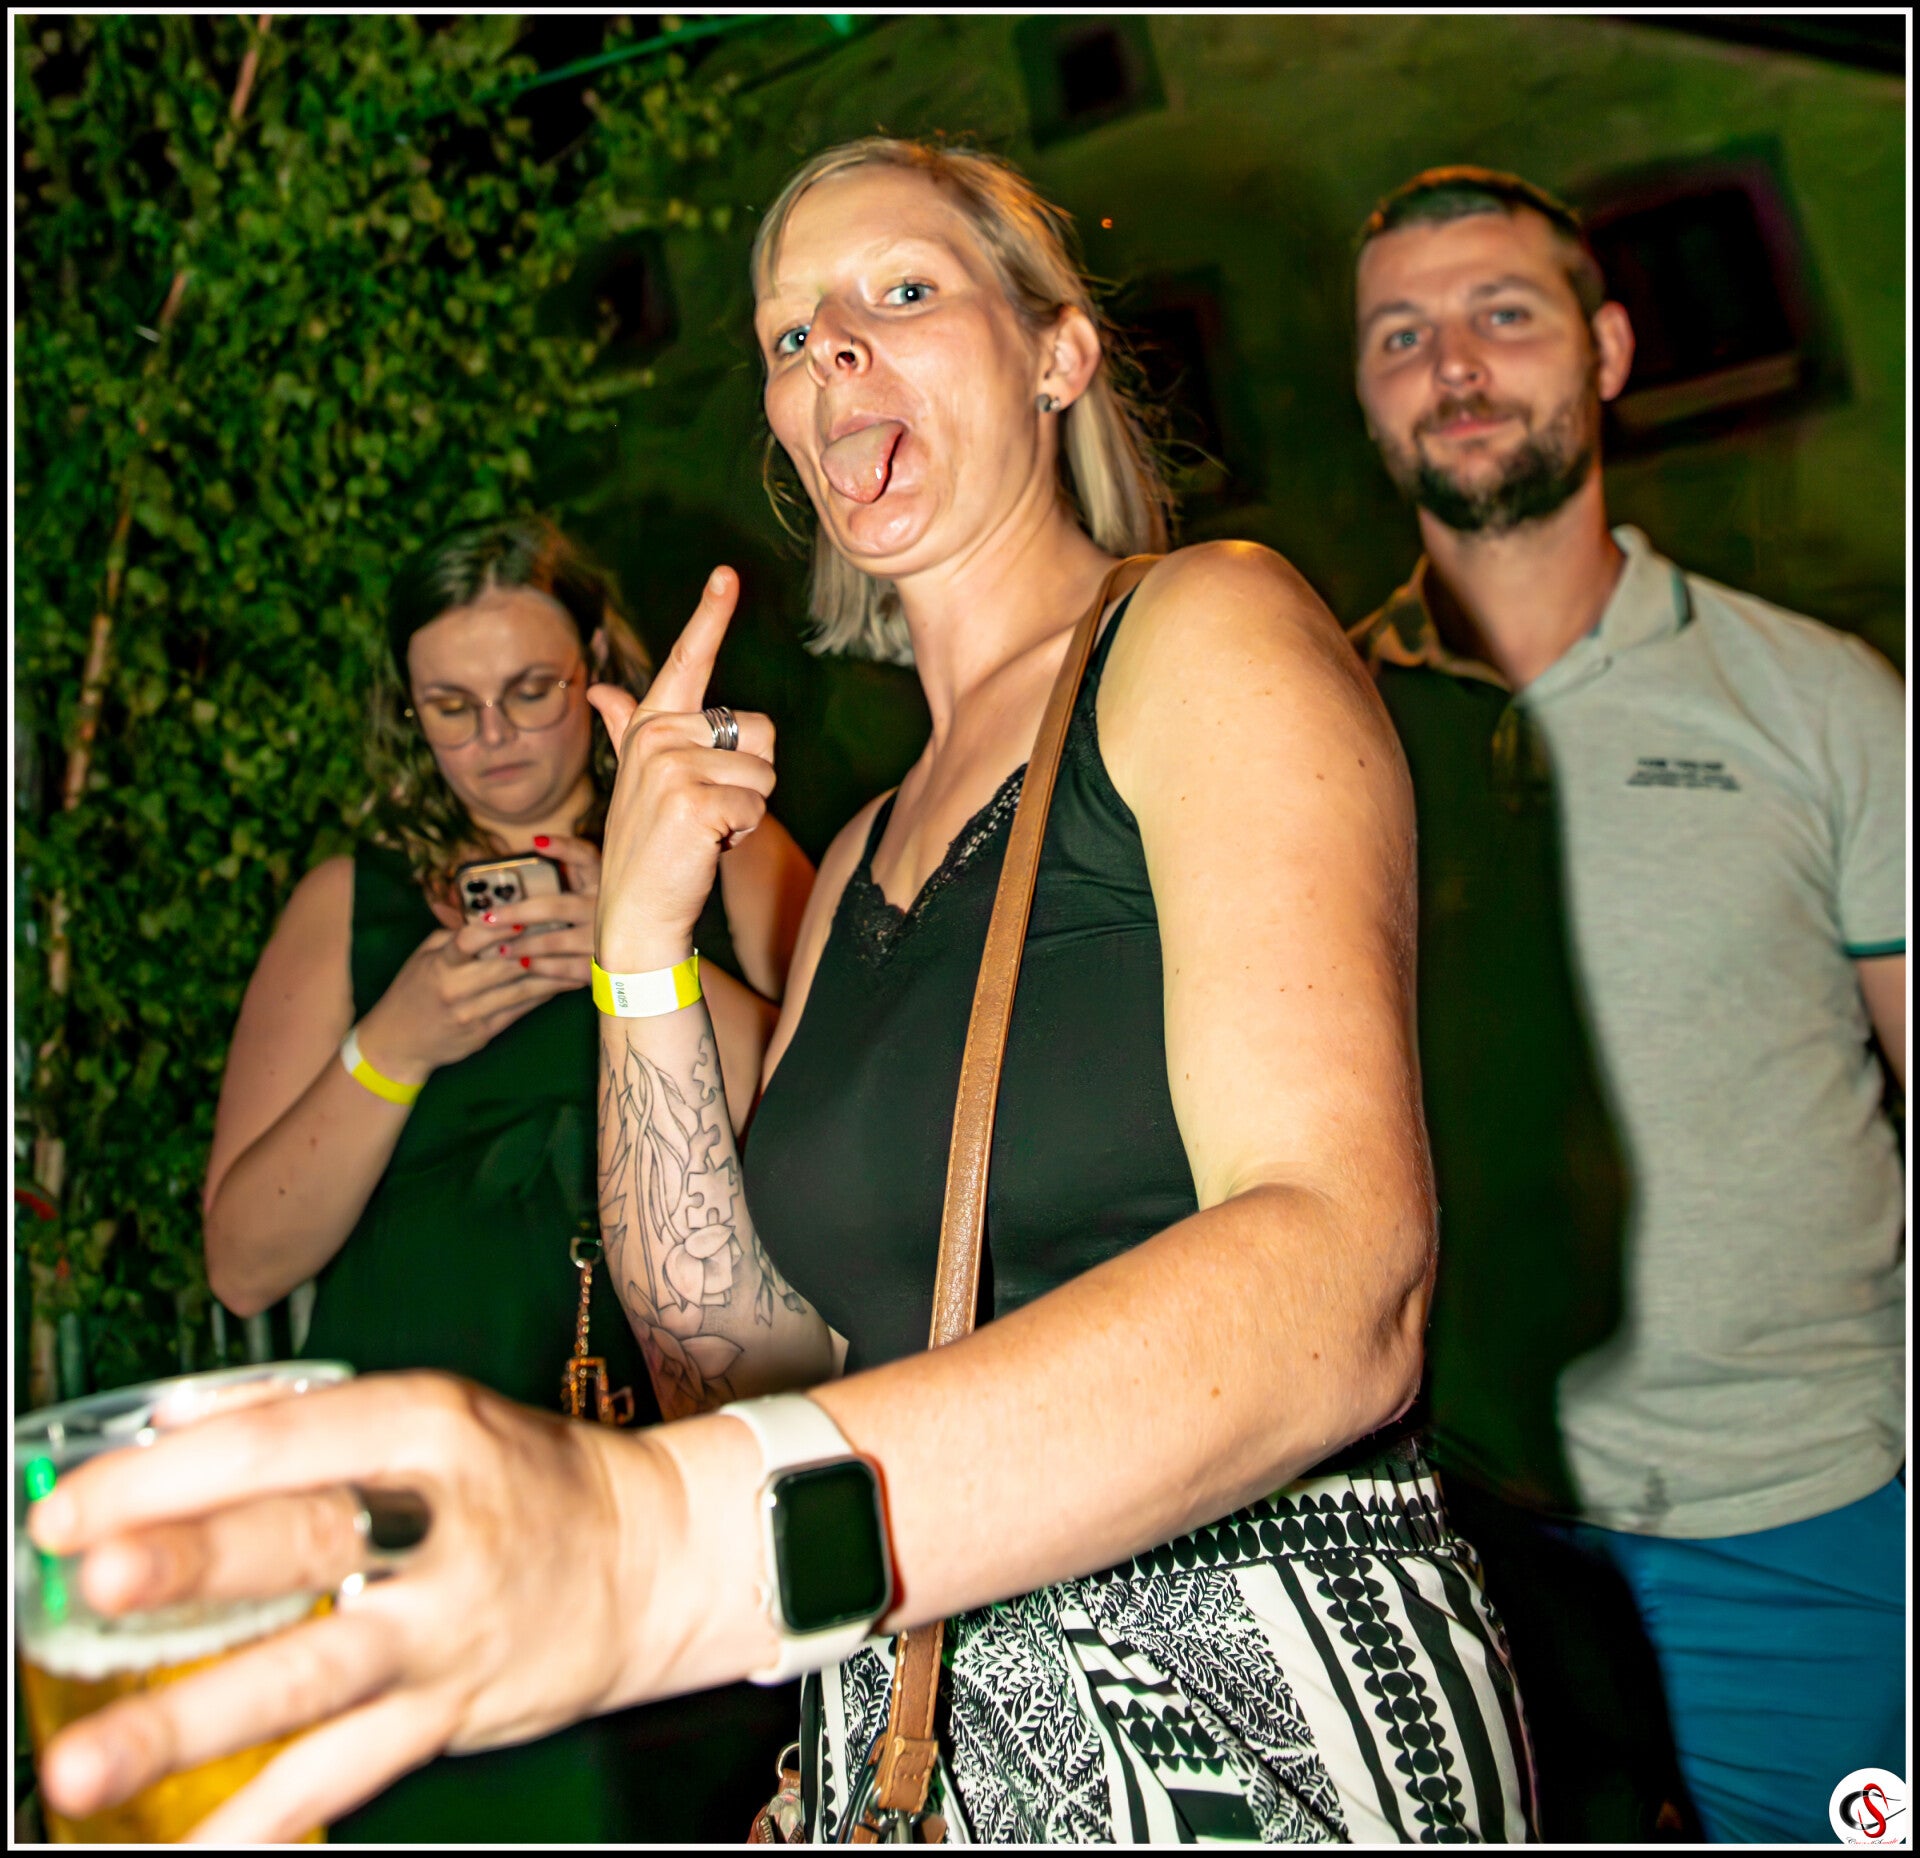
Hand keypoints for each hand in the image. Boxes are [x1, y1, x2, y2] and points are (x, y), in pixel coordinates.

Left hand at [26, 1373, 663, 1842]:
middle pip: (303, 1545)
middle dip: (195, 1566)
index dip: (174, 1473)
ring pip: (310, 1679)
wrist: (654, 1556)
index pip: (286, 1443)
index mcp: (429, 1429)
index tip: (68, 1512)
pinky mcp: (451, 1712)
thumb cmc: (522, 1480)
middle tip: (93, 1583)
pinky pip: (342, 1775)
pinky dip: (261, 1823)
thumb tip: (159, 1439)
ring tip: (84, 1767)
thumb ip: (307, 1430)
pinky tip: (189, 1853)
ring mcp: (447, 1630)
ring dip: (192, 1722)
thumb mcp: (434, 1418)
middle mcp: (440, 1528)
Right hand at [355, 904, 588, 1082]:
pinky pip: (521, 1009)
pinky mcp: (485, 1032)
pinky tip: (566, 982)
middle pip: (504, 964)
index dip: (496, 928)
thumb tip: (490, 913)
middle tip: (569, 930)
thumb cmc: (413, 992)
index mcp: (439, 965)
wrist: (397, 1044)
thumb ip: (453, 936)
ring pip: (520, 988)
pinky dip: (545, 994)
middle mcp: (455, 989)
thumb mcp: (424, 958)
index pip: (467, 940)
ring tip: (579, 957)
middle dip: (538, 947)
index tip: (523, 915)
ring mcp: (472, 1013)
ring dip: (553, 972)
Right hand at [588, 567, 776, 971]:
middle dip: (749, 778)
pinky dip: (742, 833)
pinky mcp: (692, 800)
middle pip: (759, 731)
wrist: (636, 912)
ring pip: (764, 772)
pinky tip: (706, 846)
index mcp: (650, 725)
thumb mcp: (638, 780)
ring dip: (747, 809)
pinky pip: (756, 804)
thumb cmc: (650, 845)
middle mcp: (656, 736)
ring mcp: (672, 767)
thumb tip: (601, 690)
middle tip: (707, 811)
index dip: (709, 615)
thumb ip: (626, 728)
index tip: (726, 575)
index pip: (686, 660)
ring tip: (704, 830)